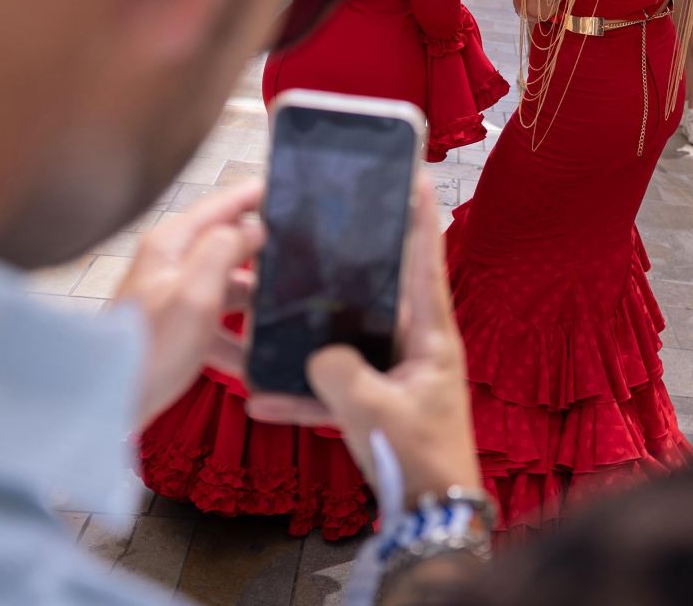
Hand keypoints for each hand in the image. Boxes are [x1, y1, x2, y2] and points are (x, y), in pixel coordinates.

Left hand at [111, 184, 263, 425]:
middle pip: (227, 245)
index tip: (287, 190)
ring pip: (226, 287)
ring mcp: (171, 295)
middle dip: (262, 255)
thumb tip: (253, 228)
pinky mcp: (174, 326)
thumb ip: (225, 250)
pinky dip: (235, 339)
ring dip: (253, 304)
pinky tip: (255, 359)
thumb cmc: (149, 350)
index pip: (220, 204)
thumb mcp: (195, 294)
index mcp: (171, 244)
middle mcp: (169, 263)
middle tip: (301, 258)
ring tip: (284, 317)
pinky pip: (216, 323)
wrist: (110, 404)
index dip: (255, 195)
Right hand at [248, 182, 479, 500]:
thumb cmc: (419, 457)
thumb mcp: (373, 409)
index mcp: (432, 336)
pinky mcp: (377, 408)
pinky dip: (302, 395)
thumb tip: (315, 355)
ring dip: (313, 335)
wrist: (432, 516)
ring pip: (349, 342)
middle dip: (351, 266)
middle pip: (380, 293)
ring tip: (272, 308)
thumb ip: (337, 373)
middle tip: (324, 229)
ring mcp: (396, 377)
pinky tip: (259, 396)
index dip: (422, 218)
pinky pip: (334, 391)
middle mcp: (417, 347)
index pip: (426, 262)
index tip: (417, 175)